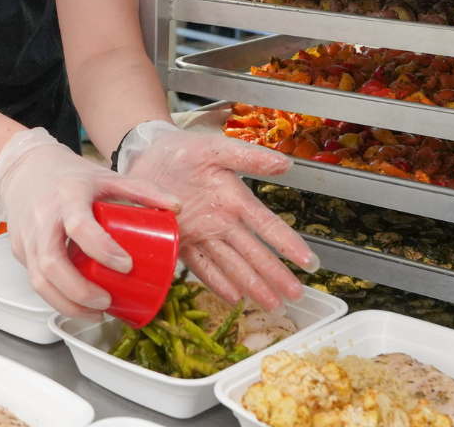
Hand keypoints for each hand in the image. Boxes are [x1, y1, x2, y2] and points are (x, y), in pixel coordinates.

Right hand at [0, 129, 179, 318]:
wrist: (25, 169)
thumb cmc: (69, 176)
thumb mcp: (105, 177)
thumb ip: (140, 190)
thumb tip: (176, 206)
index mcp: (67, 196)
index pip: (79, 226)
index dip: (102, 249)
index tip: (126, 265)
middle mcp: (42, 217)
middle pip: (52, 262)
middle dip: (80, 291)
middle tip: (107, 300)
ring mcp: (27, 236)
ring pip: (39, 280)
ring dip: (67, 303)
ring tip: (95, 311)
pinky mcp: (19, 250)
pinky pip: (35, 279)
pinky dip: (56, 298)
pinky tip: (77, 304)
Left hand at [122, 128, 319, 311]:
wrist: (144, 154)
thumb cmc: (183, 150)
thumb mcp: (214, 148)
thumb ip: (246, 156)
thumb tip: (285, 163)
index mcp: (233, 198)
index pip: (266, 225)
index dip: (287, 243)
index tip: (308, 262)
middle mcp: (221, 220)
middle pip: (253, 252)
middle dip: (275, 275)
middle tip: (296, 297)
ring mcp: (201, 233)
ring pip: (232, 264)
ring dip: (252, 285)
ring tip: (272, 306)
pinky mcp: (179, 240)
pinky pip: (200, 265)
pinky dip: (216, 282)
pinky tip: (233, 298)